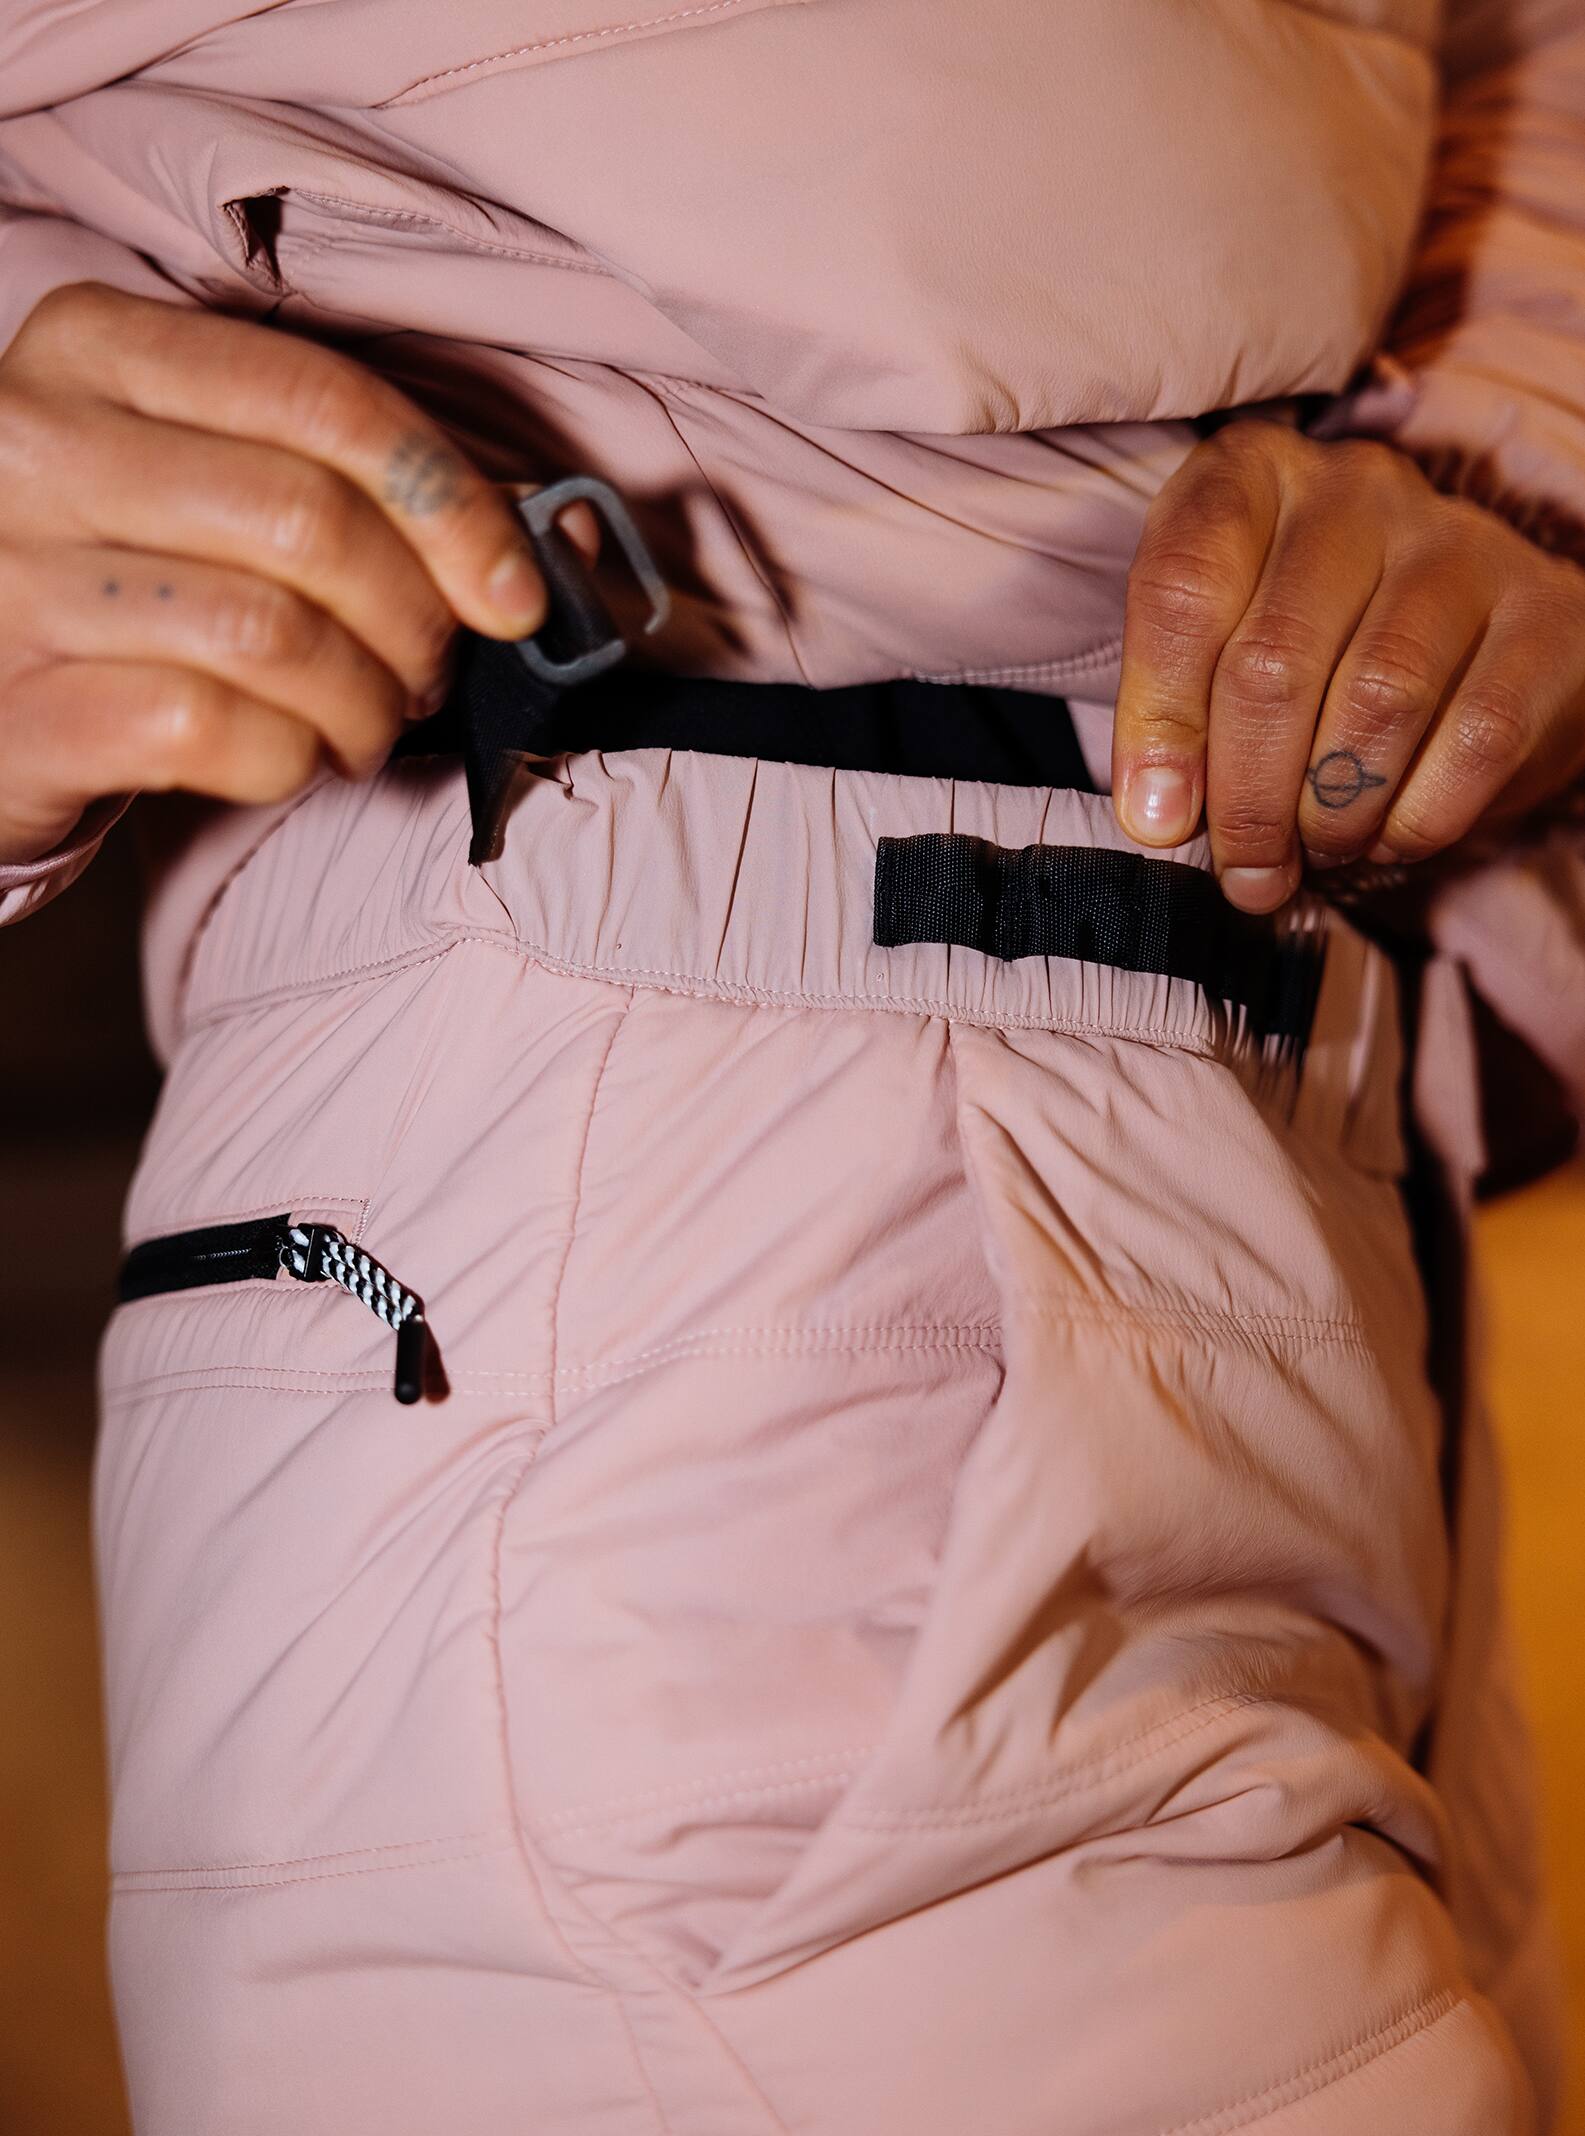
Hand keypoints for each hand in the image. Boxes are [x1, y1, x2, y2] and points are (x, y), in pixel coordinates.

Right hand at [0, 283, 556, 865]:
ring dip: (362, 706)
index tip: (514, 597)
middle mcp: (34, 442)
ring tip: (363, 726)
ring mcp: (12, 577)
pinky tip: (285, 761)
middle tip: (423, 677)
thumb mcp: (213, 490)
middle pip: (312, 522)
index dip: (451, 507)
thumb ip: (364, 487)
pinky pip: (211, 730)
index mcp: (97, 347)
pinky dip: (287, 761)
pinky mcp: (21, 708)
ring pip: (272, 635)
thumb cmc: (129, 586)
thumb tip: (563, 540)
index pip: (327, 402)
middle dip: (414, 624)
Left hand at [1110, 419, 1584, 910]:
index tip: (1155, 819)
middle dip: (1247, 797)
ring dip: (1333, 810)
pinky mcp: (1546, 615)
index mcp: (1252, 479)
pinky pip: (1476, 738)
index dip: (1159, 718)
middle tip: (1245, 870)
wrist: (1474, 642)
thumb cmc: (1314, 653)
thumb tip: (1163, 819)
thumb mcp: (1219, 656)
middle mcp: (1356, 490)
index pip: (1183, 585)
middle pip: (1275, 659)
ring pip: (1378, 699)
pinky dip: (1419, 815)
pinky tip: (1390, 837)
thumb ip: (1179, 720)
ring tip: (1317, 851)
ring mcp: (1460, 543)